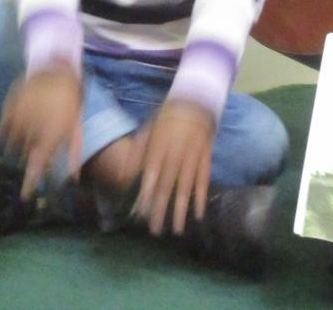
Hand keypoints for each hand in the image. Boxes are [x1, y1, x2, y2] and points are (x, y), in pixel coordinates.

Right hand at [0, 64, 81, 198]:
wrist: (56, 73)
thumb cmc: (70, 102)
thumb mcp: (76, 128)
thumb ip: (73, 154)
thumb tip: (72, 177)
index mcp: (49, 139)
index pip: (36, 168)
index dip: (30, 185)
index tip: (25, 196)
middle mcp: (31, 134)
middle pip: (23, 156)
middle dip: (28, 155)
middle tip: (37, 143)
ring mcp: (17, 123)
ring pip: (12, 145)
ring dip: (19, 144)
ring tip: (31, 130)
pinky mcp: (7, 112)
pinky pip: (3, 131)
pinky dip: (9, 132)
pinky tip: (20, 124)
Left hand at [134, 99, 214, 235]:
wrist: (198, 102)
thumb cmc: (168, 117)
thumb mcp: (150, 128)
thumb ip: (139, 148)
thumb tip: (126, 170)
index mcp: (159, 148)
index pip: (151, 175)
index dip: (146, 194)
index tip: (140, 214)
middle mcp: (176, 155)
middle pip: (167, 186)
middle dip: (160, 210)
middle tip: (155, 230)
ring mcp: (193, 158)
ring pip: (186, 188)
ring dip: (181, 210)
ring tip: (177, 230)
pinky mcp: (206, 159)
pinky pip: (203, 181)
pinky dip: (201, 198)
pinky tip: (198, 214)